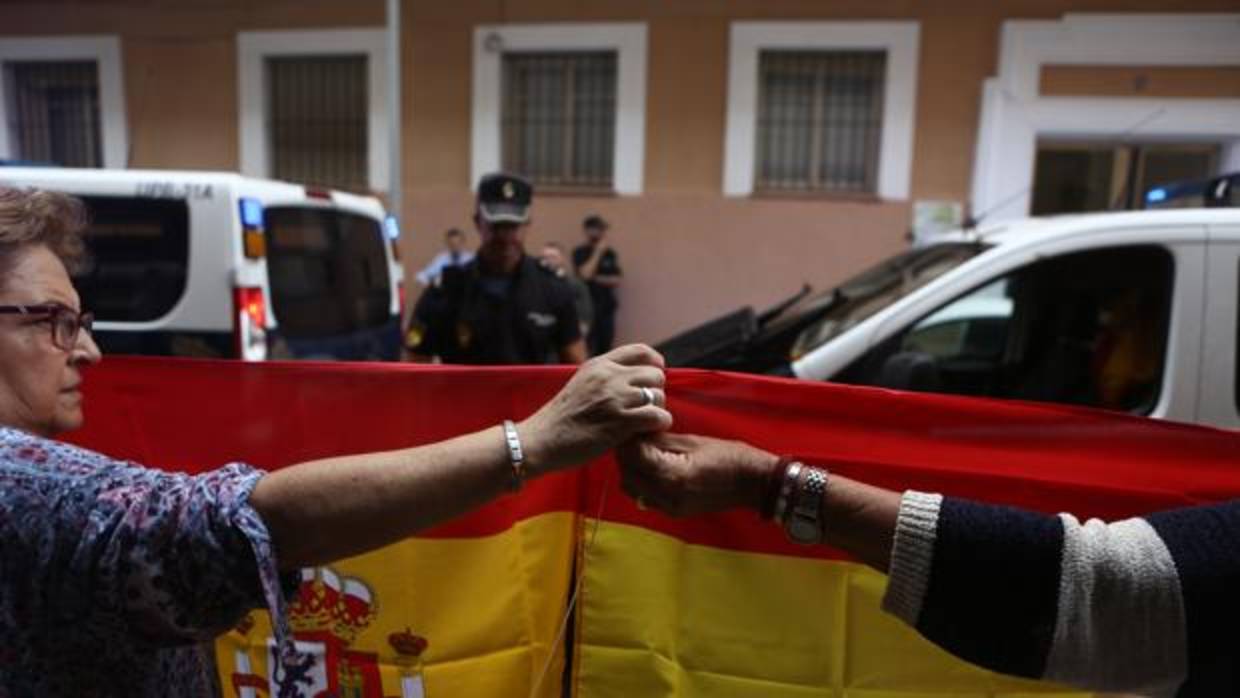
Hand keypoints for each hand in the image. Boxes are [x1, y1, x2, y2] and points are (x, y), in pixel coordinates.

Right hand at [520, 344, 671, 472]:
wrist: (540, 440)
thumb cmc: (560, 418)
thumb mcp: (581, 384)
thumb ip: (605, 378)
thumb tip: (635, 379)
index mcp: (598, 364)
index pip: (640, 351)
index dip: (654, 363)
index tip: (653, 379)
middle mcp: (608, 376)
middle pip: (654, 374)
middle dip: (655, 391)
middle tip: (645, 408)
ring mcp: (614, 397)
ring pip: (659, 395)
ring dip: (657, 410)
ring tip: (644, 422)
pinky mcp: (620, 421)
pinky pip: (658, 416)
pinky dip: (658, 424)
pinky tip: (647, 431)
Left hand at [616, 433, 778, 516]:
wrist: (753, 482)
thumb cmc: (728, 456)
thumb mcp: (691, 441)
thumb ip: (659, 441)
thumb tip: (636, 433)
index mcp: (671, 475)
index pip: (633, 456)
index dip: (628, 440)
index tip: (630, 427)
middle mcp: (666, 496)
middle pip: (628, 475)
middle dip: (626, 455)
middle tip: (634, 437)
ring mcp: (669, 507)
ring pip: (633, 489)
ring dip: (631, 470)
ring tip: (643, 452)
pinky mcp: (673, 512)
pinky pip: (645, 497)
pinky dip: (642, 482)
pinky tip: (653, 467)